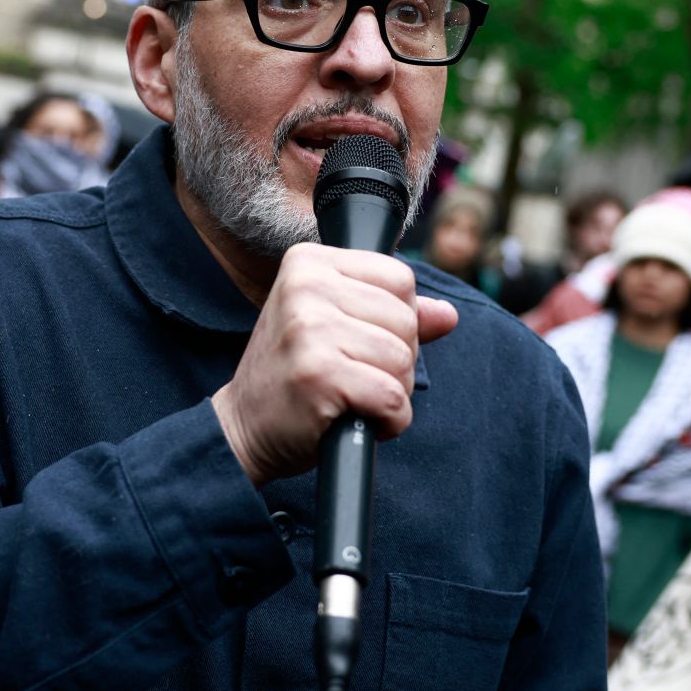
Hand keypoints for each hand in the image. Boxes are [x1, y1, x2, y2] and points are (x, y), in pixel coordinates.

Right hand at [211, 245, 458, 486]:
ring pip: (403, 360)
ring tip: (351, 397)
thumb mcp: (334, 327)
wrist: (243, 427)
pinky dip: (389, 421)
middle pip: (406, 319)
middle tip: (352, 376)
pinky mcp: (318, 374)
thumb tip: (447, 315)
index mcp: (308, 262)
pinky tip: (357, 419)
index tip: (358, 341)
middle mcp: (305, 286)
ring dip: (392, 392)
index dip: (397, 320)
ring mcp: (309, 329)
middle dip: (396, 360)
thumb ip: (391, 314)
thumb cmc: (291, 375)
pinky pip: (392, 398)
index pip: (400, 278)